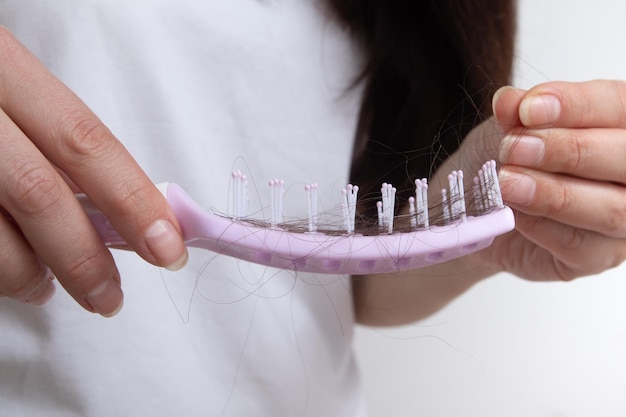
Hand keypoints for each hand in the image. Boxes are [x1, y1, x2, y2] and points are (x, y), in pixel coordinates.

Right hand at [0, 27, 186, 315]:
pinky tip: (16, 276)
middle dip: (85, 258)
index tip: (168, 245)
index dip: (132, 198)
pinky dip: (0, 272)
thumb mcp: (17, 94)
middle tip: (111, 298)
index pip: (84, 140)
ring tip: (52, 289)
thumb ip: (62, 146)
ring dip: (32, 275)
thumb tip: (128, 213)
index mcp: (4, 69)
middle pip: (40, 193)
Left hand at [476, 80, 625, 280]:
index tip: (528, 108)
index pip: (619, 106)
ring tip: (507, 182)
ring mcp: (624, 221)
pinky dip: (541, 225)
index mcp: (623, 125)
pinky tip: (512, 212)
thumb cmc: (506, 159)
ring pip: (611, 209)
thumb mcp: (508, 126)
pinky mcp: (597, 257)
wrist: (478, 206)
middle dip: (568, 150)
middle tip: (513, 148)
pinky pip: (579, 244)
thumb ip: (516, 114)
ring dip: (554, 193)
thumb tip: (510, 101)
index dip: (576, 105)